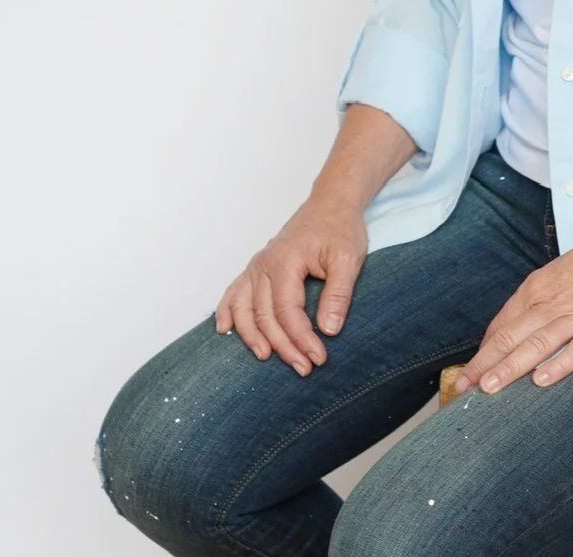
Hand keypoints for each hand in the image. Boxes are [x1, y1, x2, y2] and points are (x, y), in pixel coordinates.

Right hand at [215, 195, 367, 375]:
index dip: (301, 339)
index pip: (288, 312)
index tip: (318, 358)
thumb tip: (328, 330)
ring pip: (245, 309)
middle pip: (265, 316)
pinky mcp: (257, 268)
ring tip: (265, 358)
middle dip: (283, 346)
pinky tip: (224, 329)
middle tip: (304, 368)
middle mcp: (264, 265)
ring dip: (252, 337)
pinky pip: (234, 292)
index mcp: (286, 262)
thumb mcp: (348, 258)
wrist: (331, 204)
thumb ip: (338, 294)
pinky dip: (227, 312)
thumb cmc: (340, 228)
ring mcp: (257, 266)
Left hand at [453, 222, 572, 395]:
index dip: (482, 352)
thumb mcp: (560, 274)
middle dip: (484, 365)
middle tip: (462, 389)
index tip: (467, 374)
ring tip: (489, 389)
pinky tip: (542, 380)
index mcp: (538, 288)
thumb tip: (515, 327)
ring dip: (511, 367)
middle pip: (511, 336)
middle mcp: (552, 301)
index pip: (502, 325)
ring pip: (537, 344)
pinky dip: (559, 364)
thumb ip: (538, 300)